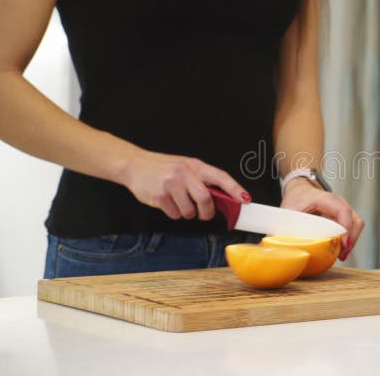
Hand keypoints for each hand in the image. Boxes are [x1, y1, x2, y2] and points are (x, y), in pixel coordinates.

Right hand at [120, 150, 249, 220]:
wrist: (134, 165)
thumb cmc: (164, 168)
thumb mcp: (186, 167)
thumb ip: (202, 180)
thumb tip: (223, 199)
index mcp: (195, 165)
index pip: (220, 177)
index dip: (235, 189)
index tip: (245, 199)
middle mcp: (184, 173)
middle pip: (206, 199)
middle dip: (207, 212)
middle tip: (204, 214)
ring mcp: (171, 184)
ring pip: (189, 211)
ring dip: (187, 213)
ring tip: (179, 203)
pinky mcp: (159, 195)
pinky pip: (175, 214)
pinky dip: (174, 213)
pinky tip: (167, 203)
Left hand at [280, 179, 363, 260]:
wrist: (301, 191)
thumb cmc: (297, 198)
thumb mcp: (288, 211)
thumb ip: (284, 227)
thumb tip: (274, 244)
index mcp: (326, 199)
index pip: (343, 211)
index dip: (346, 228)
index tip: (344, 243)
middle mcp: (339, 203)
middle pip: (355, 220)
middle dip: (351, 239)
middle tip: (342, 254)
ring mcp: (344, 209)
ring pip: (357, 225)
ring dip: (352, 241)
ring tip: (342, 255)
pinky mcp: (344, 217)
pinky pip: (353, 228)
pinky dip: (349, 240)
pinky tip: (340, 250)